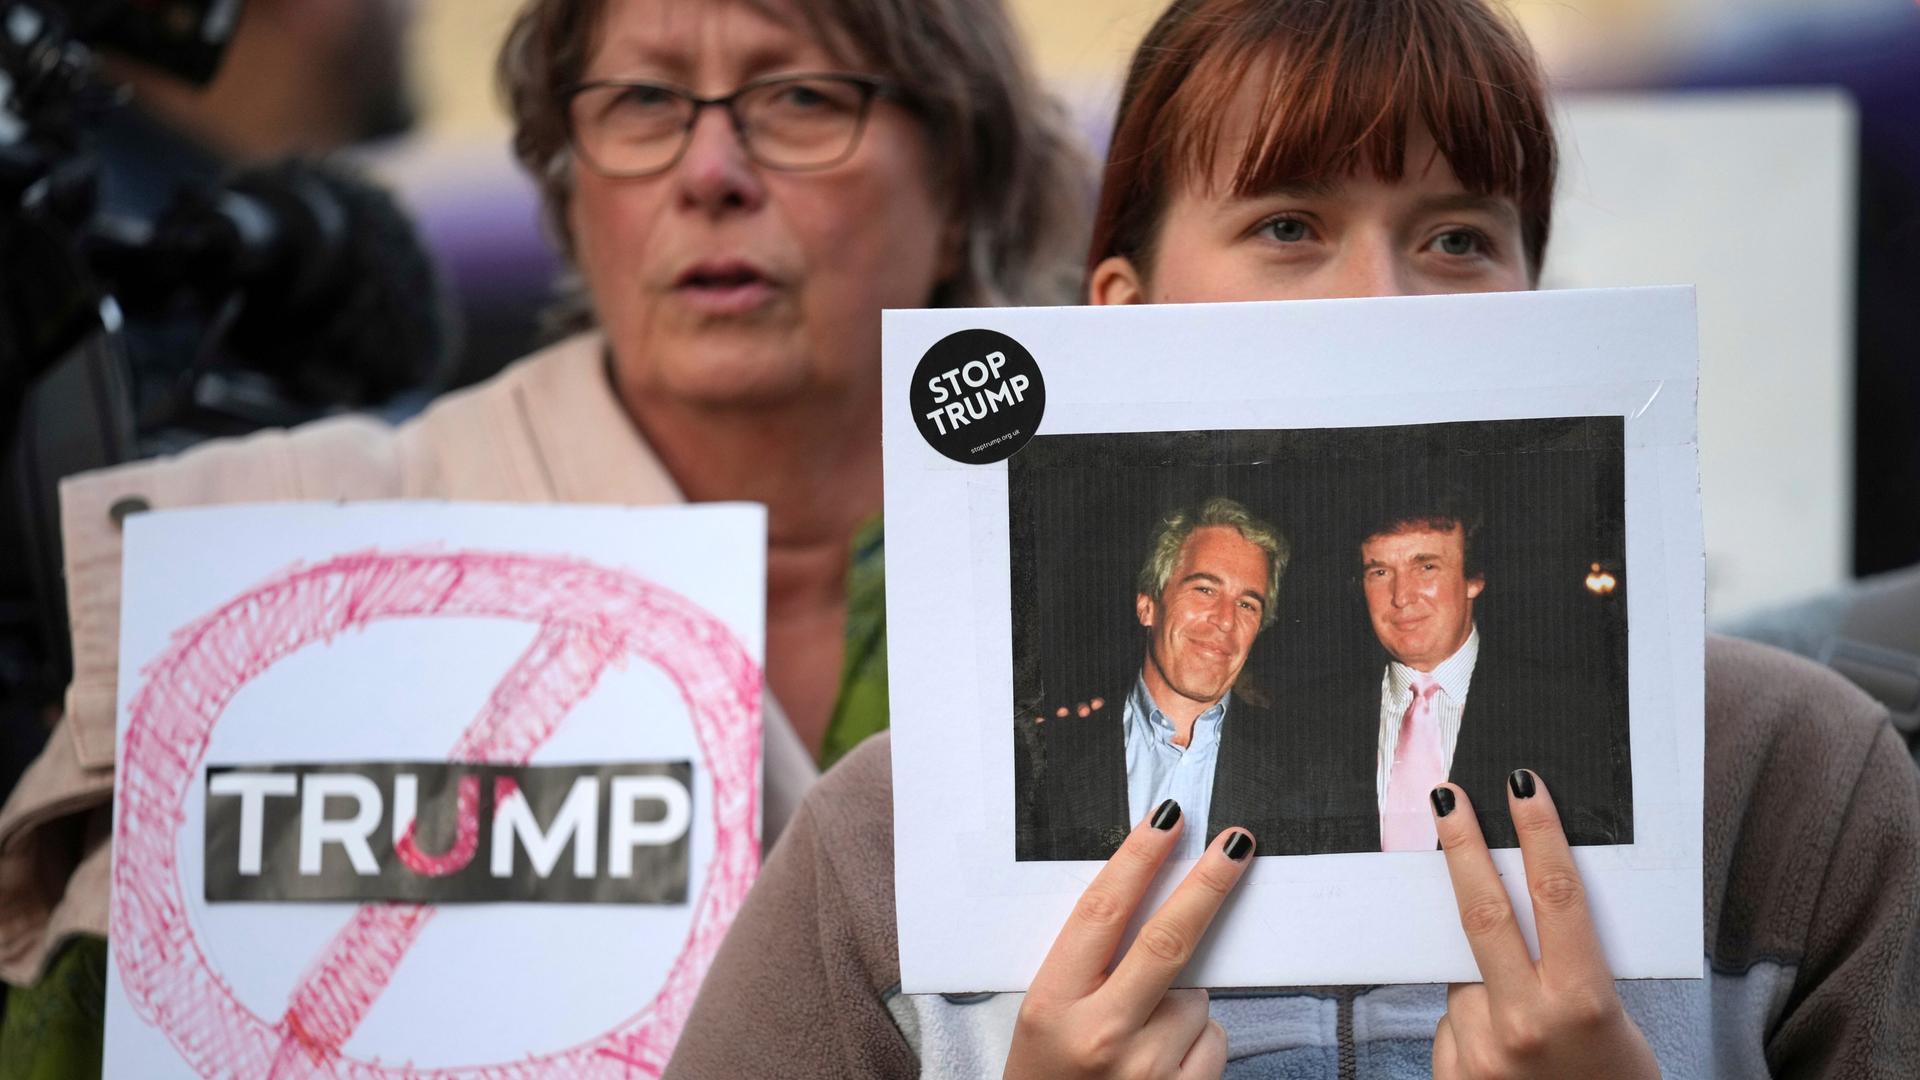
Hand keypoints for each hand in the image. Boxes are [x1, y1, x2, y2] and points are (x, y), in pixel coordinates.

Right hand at [1006, 802, 1253, 1078]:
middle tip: (1238, 843)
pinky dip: (1197, 1043)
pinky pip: (1213, 1039)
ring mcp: (1147, 1071)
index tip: (1168, 819)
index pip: (1101, 912)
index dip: (1139, 858)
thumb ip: (1089, 966)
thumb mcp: (1046, 1018)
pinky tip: (1162, 1065)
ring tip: (1140, 1039)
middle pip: (1168, 940)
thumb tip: (1152, 899)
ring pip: (1196, 998)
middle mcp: (1100, 1036)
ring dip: (1182, 1004)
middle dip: (1208, 884)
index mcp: (1052, 1005)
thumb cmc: (1049, 1079)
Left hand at [1430, 770, 1658, 1079]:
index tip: (1522, 786)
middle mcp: (1524, 1023)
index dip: (1539, 833)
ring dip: (1486, 983)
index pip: (1555, 896)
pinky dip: (1474, 1025)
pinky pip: (1454, 1020)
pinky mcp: (1452, 1071)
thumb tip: (1527, 904)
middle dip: (1462, 846)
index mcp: (1581, 1003)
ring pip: (1466, 978)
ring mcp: (1481, 1050)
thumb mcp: (1613, 1021)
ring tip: (1525, 1026)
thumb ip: (1569, 967)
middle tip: (1446, 798)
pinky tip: (1506, 1057)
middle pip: (1483, 911)